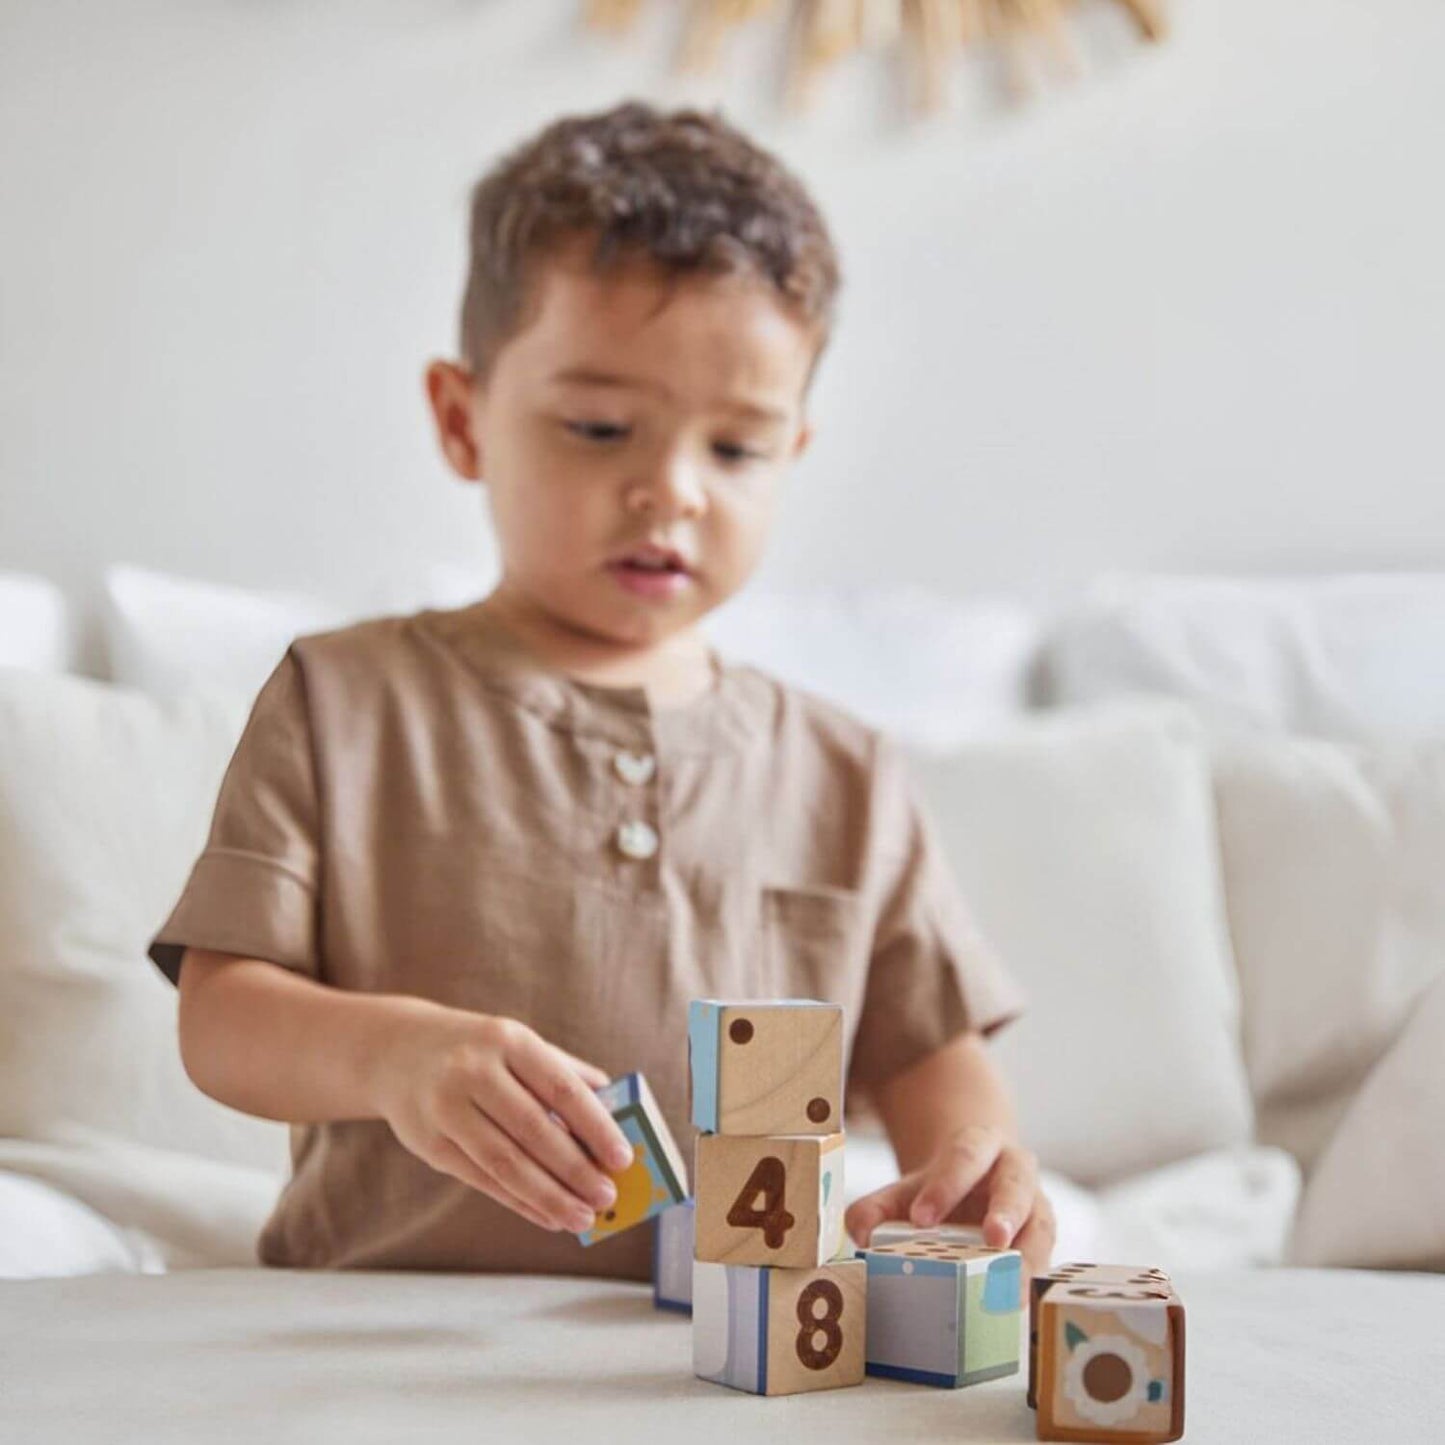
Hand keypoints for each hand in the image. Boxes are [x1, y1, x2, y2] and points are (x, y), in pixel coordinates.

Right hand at [373, 1006, 635, 1234]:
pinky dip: (519, 1202)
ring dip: (549, 1196)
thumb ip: (565, 1073)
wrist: (396, 1051)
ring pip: (505, 1162)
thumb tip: (617, 1115)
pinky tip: (547, 1216)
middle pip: (533, 1131)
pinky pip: (481, 1179)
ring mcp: (446, 1108)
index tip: (623, 1158)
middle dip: (575, 1170)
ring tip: (582, 1218)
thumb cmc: (476, 1050)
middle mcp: (474, 1071)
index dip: (595, 1126)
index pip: (561, 1088)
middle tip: (607, 1197)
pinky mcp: (430, 1143)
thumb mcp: (517, 1044)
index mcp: (508, 1041)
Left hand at [843, 1123, 1055, 1280]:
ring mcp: (1037, 1204)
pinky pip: (1045, 1260)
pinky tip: (1018, 1309)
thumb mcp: (909, 1189)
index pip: (965, 1156)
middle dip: (1005, 1211)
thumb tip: (859, 1234)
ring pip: (1041, 1226)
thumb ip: (878, 1207)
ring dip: (1029, 1257)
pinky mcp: (1044, 1239)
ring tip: (1012, 1290)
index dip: (945, 1185)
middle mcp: (1016, 1170)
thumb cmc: (941, 1190)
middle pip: (1015, 1185)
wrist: (980, 1180)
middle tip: (994, 1239)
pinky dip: (1033, 1283)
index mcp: (980, 1145)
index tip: (920, 1217)